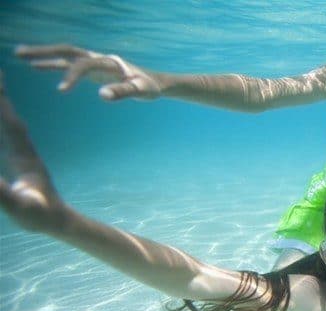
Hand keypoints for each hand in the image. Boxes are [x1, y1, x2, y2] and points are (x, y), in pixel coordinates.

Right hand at [0, 74, 67, 233]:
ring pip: (9, 123)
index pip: (10, 124)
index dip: (1, 104)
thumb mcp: (20, 207)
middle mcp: (26, 151)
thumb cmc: (40, 216)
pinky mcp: (21, 161)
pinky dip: (2, 121)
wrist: (59, 221)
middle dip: (0, 95)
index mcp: (25, 158)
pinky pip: (8, 135)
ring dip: (2, 104)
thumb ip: (1, 194)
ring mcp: (23, 154)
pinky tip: (1, 115)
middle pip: (10, 117)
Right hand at [15, 44, 160, 100]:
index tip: (61, 90)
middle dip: (44, 51)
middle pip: (68, 51)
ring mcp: (94, 62)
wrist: (154, 82)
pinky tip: (36, 66)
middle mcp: (98, 58)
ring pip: (65, 55)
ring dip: (43, 54)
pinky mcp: (92, 69)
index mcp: (108, 62)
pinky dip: (52, 64)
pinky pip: (68, 64)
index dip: (72, 75)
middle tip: (20, 53)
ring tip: (20, 55)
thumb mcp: (141, 91)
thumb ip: (123, 92)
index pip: (84, 65)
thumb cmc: (149, 86)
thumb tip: (102, 95)